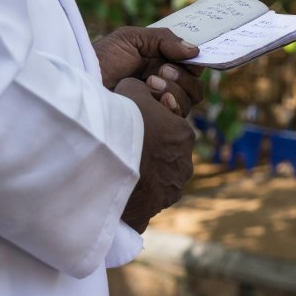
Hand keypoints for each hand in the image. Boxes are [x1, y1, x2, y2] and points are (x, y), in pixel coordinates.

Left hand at [93, 26, 203, 115]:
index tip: (187, 59)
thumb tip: (195, 50)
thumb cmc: (101, 59)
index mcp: (160, 64)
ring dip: (175, 90)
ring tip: (149, 84)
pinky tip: (153, 99)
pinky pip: (176, 119)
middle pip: (195, 86)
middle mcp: (163, 86)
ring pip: (188, 102)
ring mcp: (158, 106)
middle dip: (183, 77)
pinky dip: (170, 106)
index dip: (194, 64)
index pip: (191, 67)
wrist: (82, 83)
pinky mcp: (153, 123)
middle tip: (160, 71)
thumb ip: (163, 39)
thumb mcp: (130, 39)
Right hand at [115, 78, 194, 233]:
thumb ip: (143, 88)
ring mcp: (172, 189)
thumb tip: (145, 88)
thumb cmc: (123, 118)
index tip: (131, 124)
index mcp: (184, 134)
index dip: (149, 124)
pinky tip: (119, 188)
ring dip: (145, 175)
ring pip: (159, 179)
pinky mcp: (156, 207)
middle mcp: (184, 163)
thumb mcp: (132, 88)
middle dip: (150, 151)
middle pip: (166, 154)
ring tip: (120, 169)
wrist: (111, 156)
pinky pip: (146, 200)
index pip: (169, 128)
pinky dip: (136, 195)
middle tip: (124, 147)